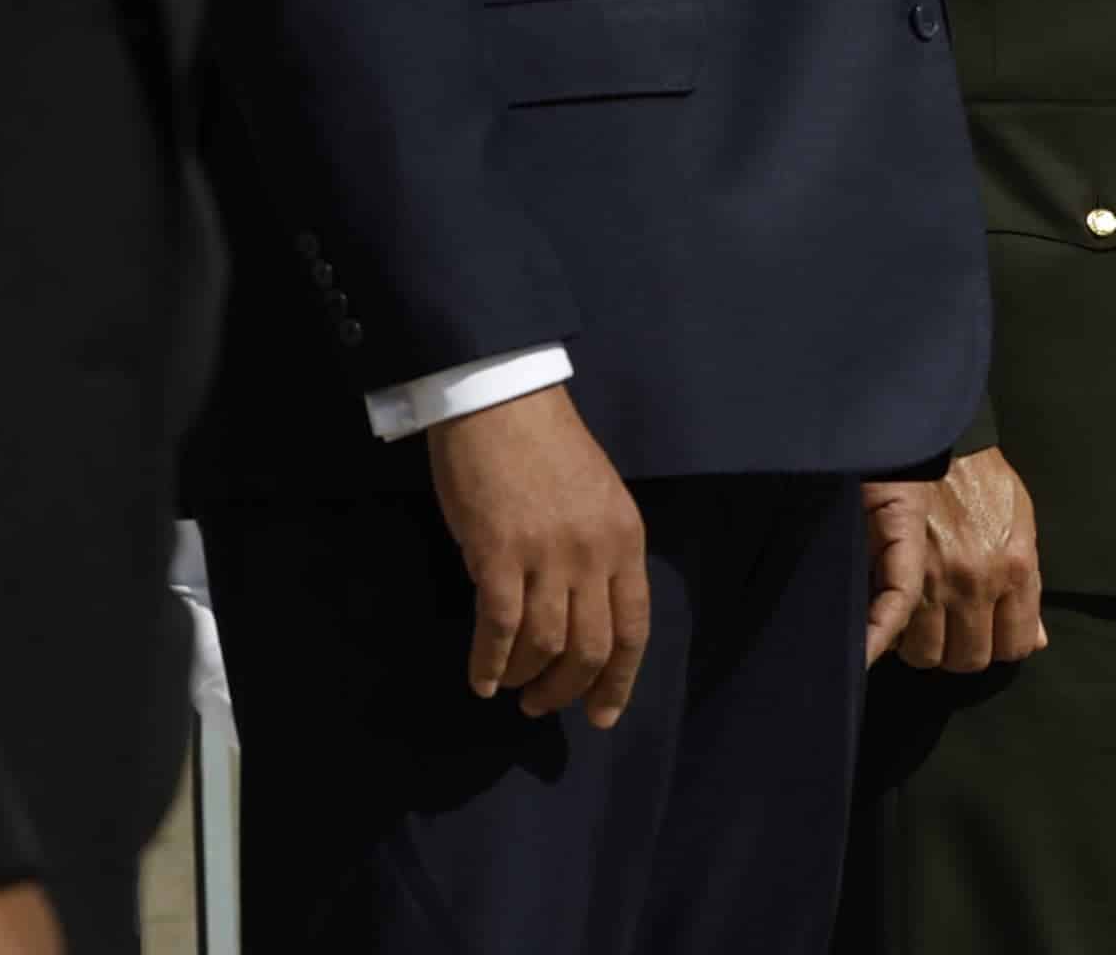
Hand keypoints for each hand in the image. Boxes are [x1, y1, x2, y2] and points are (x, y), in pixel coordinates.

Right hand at [425, 384, 649, 720]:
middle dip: (568, 689)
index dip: (618, 680)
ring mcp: (549, 554)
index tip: (601, 714)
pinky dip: (490, 662)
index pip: (634, 627)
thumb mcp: (595, 499)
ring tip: (512, 691)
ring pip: (547, 645)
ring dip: (529, 679)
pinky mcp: (499, 554)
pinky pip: (501, 628)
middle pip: (592, 647)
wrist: (502, 401)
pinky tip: (481, 678)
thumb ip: (597, 553)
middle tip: (543, 706)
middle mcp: (595, 553)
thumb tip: (579, 614)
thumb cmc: (545, 446)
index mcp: (626, 538)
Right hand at [865, 447, 1042, 673]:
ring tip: (916, 624)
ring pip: (927, 653)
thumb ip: (1029, 587)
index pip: (1014, 647)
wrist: (936, 436)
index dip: (995, 646)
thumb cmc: (981, 479)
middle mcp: (980, 582)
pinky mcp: (898, 566)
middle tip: (946, 629)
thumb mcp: (1021, 525)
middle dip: (957, 650)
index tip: (981, 634)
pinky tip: (874, 647)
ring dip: (919, 645)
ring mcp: (937, 578)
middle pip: (969, 658)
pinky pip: (890, 623)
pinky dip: (879, 641)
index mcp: (1017, 570)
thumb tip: (1037, 639)